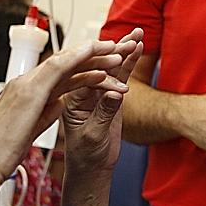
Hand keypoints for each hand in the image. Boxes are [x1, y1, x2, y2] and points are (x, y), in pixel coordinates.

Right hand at [0, 39, 131, 189]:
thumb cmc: (1, 152)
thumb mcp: (30, 128)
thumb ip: (45, 112)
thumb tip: (59, 102)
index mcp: (25, 92)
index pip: (60, 72)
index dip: (83, 65)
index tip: (104, 63)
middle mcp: (25, 83)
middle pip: (65, 63)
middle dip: (93, 55)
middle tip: (116, 50)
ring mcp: (26, 84)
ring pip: (66, 60)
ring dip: (93, 55)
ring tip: (117, 52)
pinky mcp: (30, 91)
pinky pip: (59, 66)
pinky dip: (79, 57)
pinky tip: (98, 53)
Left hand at [60, 29, 143, 174]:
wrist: (91, 169)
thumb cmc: (84, 156)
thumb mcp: (93, 137)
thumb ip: (104, 113)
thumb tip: (115, 94)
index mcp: (68, 99)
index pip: (82, 72)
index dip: (98, 59)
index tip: (113, 49)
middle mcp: (79, 91)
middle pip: (95, 64)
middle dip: (113, 49)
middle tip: (130, 38)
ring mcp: (93, 92)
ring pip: (107, 67)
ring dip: (122, 51)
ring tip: (137, 37)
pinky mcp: (107, 96)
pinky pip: (117, 76)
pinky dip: (127, 63)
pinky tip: (137, 51)